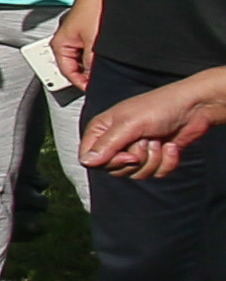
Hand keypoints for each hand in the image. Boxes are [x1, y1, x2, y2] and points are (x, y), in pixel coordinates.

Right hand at [54, 0, 102, 90]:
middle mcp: (64, 41)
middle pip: (73, 67)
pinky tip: (104, 57)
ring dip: (91, 65)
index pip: (67, 72)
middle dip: (85, 74)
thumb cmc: (92, 9)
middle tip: (97, 80)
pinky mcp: (85, 33)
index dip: (81, 83)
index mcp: (59, 45)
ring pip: (81, 59)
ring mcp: (75, 37)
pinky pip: (88, 51)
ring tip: (102, 67)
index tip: (92, 89)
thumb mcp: (93, 43)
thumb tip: (92, 78)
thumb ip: (90, 63)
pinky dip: (94, 56)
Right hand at [84, 69, 225, 176]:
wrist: (195, 108)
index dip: (109, 162)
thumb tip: (86, 162)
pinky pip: (155, 173)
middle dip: (136, 159)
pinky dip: (167, 162)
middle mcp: (116, 141)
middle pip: (114, 169)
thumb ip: (107, 145)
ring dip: (153, 159)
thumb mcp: (129, 124)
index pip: (89, 159)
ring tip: (159, 140)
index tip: (128, 156)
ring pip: (136, 173)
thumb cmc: (160, 107)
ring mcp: (136, 150)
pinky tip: (171, 146)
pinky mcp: (155, 158)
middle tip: (146, 141)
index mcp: (102, 130)